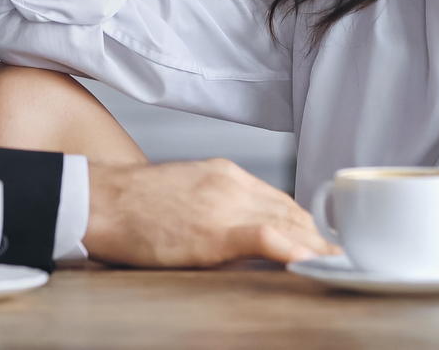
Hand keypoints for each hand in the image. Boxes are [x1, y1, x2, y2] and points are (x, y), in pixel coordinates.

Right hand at [82, 158, 337, 266]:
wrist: (99, 201)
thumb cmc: (132, 205)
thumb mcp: (185, 191)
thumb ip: (217, 203)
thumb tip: (244, 227)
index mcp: (225, 174)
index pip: (280, 200)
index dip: (306, 224)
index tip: (322, 242)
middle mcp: (231, 184)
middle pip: (290, 212)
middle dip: (317, 237)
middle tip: (339, 258)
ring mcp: (225, 205)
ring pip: (286, 223)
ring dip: (315, 246)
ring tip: (337, 264)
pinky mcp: (214, 230)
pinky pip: (264, 237)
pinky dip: (291, 248)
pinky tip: (309, 260)